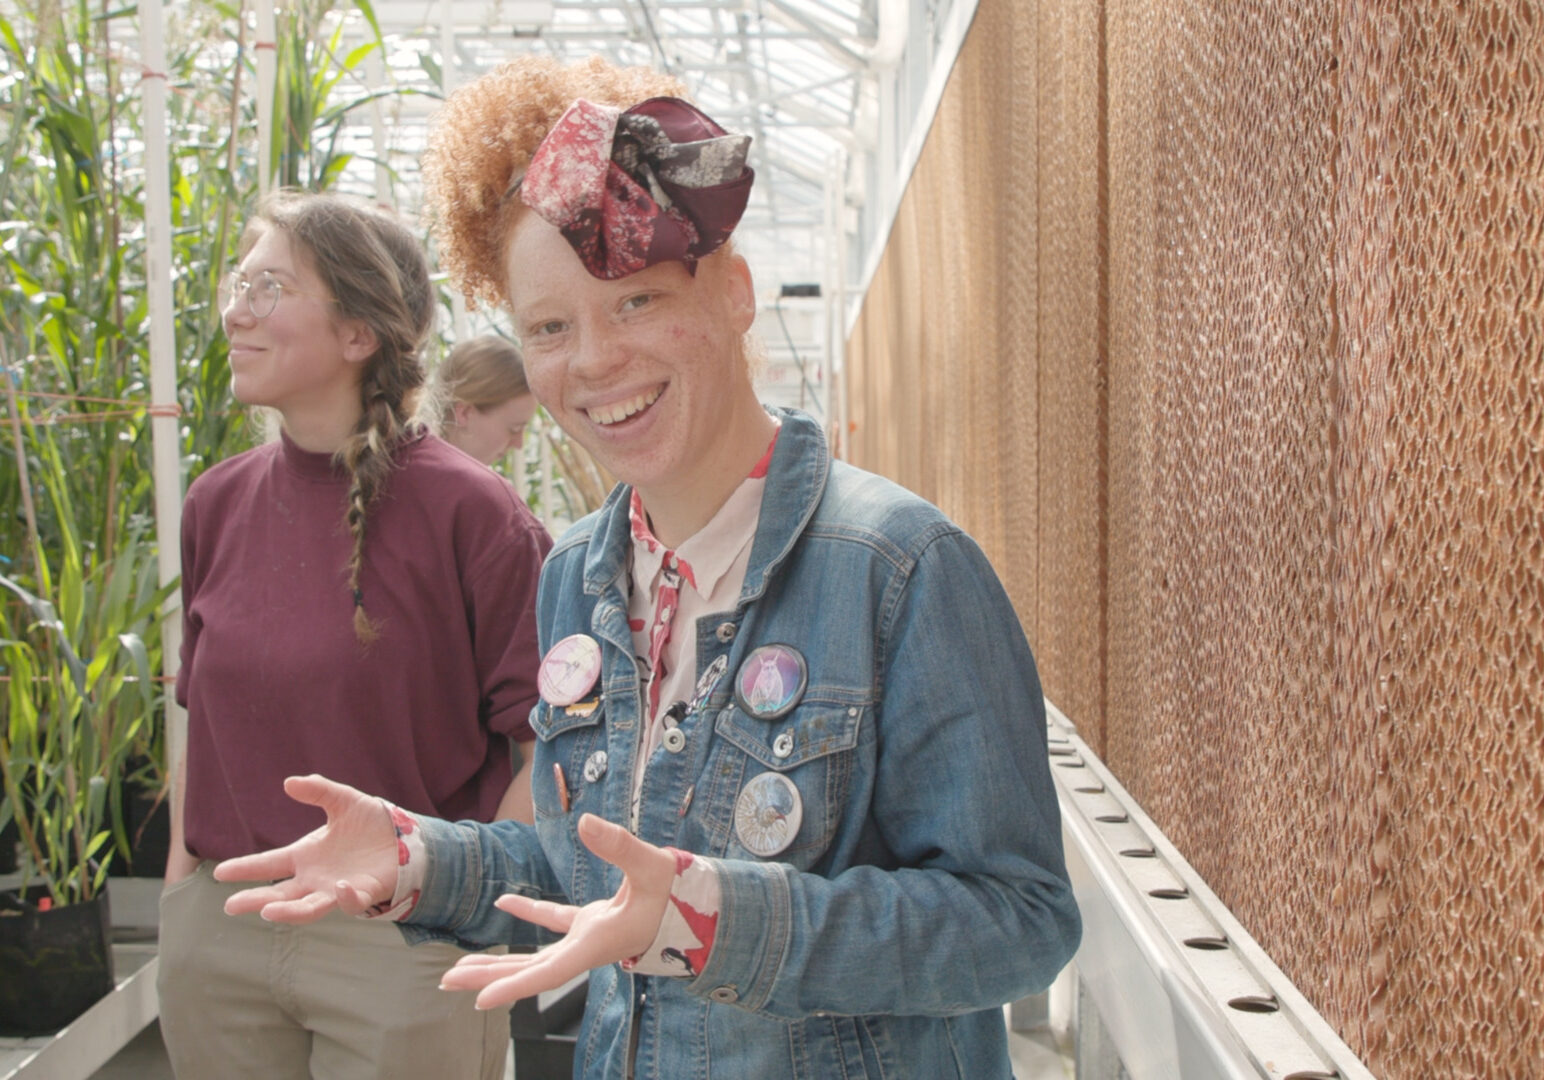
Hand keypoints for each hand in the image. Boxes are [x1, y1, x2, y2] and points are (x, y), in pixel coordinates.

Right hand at [212, 775, 398, 922]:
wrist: (405, 838)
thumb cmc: (370, 823)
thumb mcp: (343, 800)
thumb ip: (319, 791)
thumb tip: (289, 783)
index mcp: (305, 856)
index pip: (269, 864)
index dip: (245, 868)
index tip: (221, 873)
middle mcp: (315, 878)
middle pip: (280, 894)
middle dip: (256, 900)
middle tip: (231, 906)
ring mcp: (336, 890)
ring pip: (308, 908)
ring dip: (289, 911)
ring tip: (268, 912)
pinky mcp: (363, 894)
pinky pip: (352, 902)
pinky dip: (345, 897)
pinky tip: (339, 888)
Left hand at [439, 813, 676, 1009]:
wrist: (703, 907)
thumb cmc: (681, 893)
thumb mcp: (652, 866)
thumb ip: (619, 845)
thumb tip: (584, 822)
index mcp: (597, 943)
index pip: (549, 972)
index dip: (513, 987)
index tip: (479, 1000)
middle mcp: (586, 947)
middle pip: (531, 971)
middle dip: (490, 978)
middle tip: (448, 983)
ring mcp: (588, 936)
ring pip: (536, 954)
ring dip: (501, 960)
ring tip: (461, 967)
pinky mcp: (592, 922)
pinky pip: (553, 921)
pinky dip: (528, 911)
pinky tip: (504, 901)